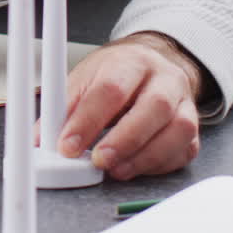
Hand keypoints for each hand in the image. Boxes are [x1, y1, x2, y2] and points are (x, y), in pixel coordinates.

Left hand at [53, 33, 201, 178]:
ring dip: (145, 156)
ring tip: (116, 170)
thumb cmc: (115, 74)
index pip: (111, 88)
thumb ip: (63, 110)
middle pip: (154, 106)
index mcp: (131, 61)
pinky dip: (161, 164)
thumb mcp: (84, 80)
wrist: (149, 66)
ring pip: (178, 129)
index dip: (88, 120)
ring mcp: (184, 102)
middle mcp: (164, 78)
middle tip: (98, 161)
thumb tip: (39, 141)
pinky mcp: (193, 128)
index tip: (67, 145)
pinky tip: (137, 168)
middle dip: (124, 139)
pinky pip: (185, 149)